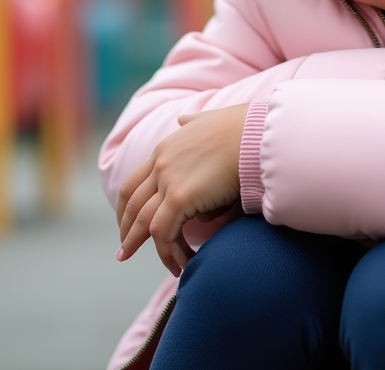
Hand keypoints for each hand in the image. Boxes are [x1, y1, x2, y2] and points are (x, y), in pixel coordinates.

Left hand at [116, 103, 248, 275]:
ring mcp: (167, 180)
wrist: (259, 132)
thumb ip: (193, 123)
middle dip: (127, 230)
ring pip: (144, 223)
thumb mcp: (211, 120)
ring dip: (143, 247)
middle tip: (125, 251)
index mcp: (166, 147)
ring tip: (155, 265)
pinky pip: (164, 234)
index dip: (129, 206)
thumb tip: (183, 120)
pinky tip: (182, 264)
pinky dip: (169, 253)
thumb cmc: (244, 128)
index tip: (129, 222)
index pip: (136, 182)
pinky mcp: (180, 197)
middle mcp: (161, 163)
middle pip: (132, 203)